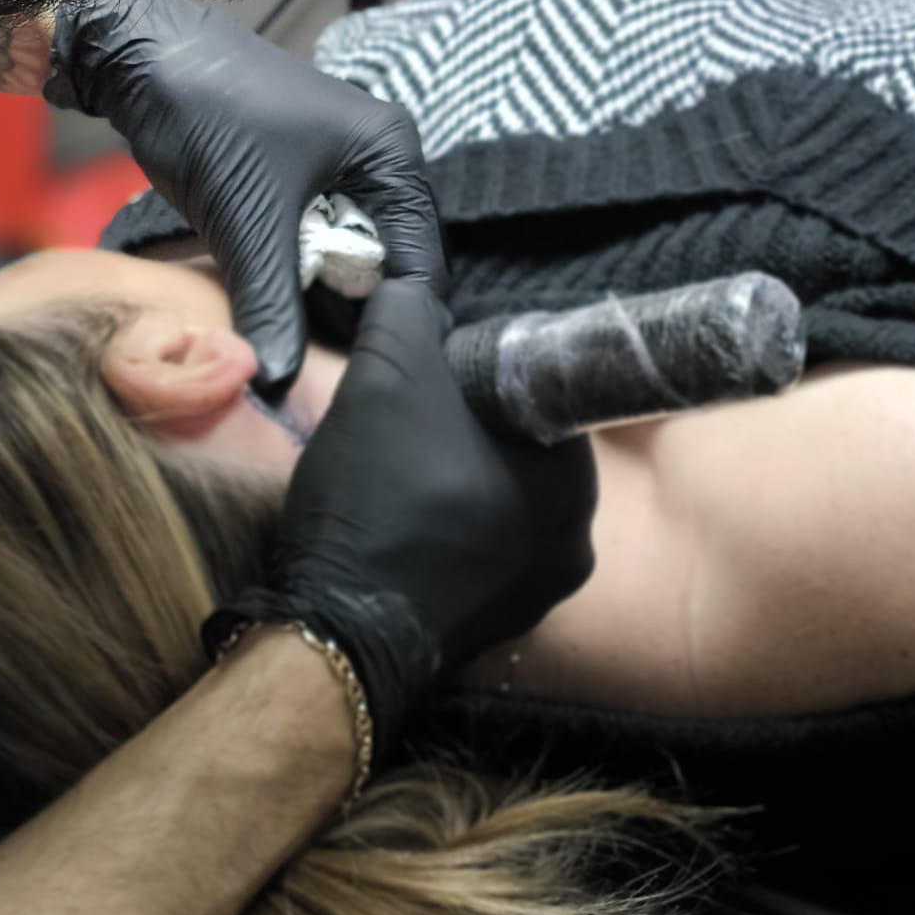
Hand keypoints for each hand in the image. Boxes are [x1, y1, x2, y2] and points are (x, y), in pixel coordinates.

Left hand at [45, 0, 444, 395]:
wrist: (138, 55)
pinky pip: (314, 244)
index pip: (420, 263)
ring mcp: (340, 168)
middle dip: (357, 318)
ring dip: (321, 302)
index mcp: (391, 156)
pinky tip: (275, 311)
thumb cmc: (205, 114)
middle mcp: (379, 160)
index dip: (394, 324)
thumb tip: (279, 384)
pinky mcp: (299, 179)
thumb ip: (272, 304)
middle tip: (328, 374)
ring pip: (346, 260)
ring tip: (297, 349)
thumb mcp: (244, 219)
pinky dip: (296, 278)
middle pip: (388, 265)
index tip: (365, 378)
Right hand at [207, 280, 599, 750]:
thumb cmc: (374, 497)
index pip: (531, 394)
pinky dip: (452, 535)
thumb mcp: (383, 375)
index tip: (422, 386)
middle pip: (518, 450)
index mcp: (573, 474)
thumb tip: (419, 285)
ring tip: (399, 478)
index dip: (471, 379)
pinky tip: (405, 528)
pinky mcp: (505, 628)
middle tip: (404, 430)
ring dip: (460, 483)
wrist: (335, 630)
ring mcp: (544, 592)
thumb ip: (410, 312)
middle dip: (467, 432)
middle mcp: (579, 538)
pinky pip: (484, 553)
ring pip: (502, 501)